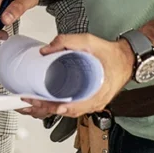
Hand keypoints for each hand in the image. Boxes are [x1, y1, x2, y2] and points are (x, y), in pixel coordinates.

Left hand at [18, 34, 134, 118]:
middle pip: (64, 111)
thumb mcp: (89, 41)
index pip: (71, 106)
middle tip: (26, 103)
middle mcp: (92, 101)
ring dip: (48, 109)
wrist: (127, 59)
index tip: (39, 102)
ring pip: (66, 111)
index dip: (53, 106)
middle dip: (44, 108)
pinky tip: (45, 103)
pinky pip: (70, 107)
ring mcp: (90, 102)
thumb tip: (45, 50)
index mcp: (95, 92)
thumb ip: (66, 41)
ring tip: (30, 105)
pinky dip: (56, 106)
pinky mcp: (88, 99)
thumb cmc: (112, 55)